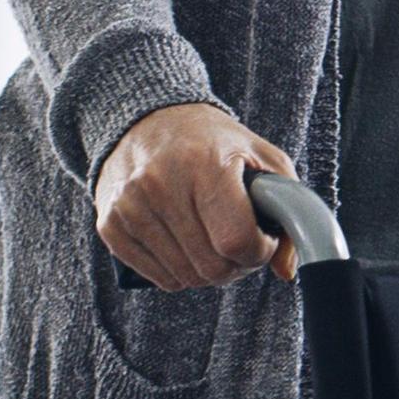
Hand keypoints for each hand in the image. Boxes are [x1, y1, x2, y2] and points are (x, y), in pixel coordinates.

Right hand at [92, 102, 297, 289]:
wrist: (147, 120)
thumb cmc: (213, 142)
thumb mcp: (262, 157)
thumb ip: (288, 208)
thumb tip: (286, 270)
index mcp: (204, 164)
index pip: (236, 239)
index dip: (260, 251)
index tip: (264, 239)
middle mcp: (160, 185)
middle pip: (212, 266)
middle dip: (238, 265)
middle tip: (242, 246)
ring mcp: (130, 207)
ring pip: (186, 277)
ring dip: (210, 272)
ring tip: (216, 244)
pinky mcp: (110, 226)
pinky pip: (158, 278)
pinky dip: (181, 273)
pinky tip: (189, 248)